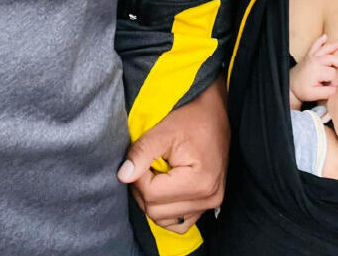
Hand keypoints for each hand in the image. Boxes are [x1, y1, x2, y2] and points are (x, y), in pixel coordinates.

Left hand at [118, 79, 229, 233]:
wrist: (214, 114)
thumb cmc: (190, 118)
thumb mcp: (162, 131)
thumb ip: (141, 153)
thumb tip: (122, 176)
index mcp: (199, 183)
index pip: (151, 195)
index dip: (137, 176)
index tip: (141, 158)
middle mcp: (208, 199)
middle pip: (155, 211)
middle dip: (142, 189)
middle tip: (145, 165)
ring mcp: (210, 205)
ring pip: (164, 220)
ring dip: (152, 200)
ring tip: (155, 174)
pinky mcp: (208, 205)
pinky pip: (179, 222)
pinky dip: (165, 210)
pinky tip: (163, 188)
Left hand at [291, 34, 337, 104]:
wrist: (289, 87)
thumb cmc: (302, 91)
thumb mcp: (316, 94)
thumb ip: (329, 92)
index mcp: (316, 70)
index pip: (335, 74)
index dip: (337, 82)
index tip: (333, 88)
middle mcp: (314, 61)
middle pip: (334, 59)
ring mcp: (311, 57)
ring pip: (325, 50)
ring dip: (334, 46)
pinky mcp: (308, 56)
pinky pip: (314, 46)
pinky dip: (319, 41)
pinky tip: (324, 36)